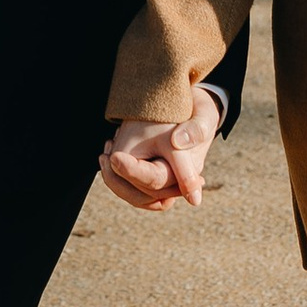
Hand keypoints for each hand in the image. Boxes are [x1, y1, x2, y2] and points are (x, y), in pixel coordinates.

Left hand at [100, 92, 222, 213]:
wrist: (200, 110)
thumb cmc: (201, 113)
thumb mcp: (201, 116)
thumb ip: (195, 130)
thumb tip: (177, 142)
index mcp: (189, 170)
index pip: (156, 180)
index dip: (133, 170)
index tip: (114, 156)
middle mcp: (178, 182)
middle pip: (142, 195)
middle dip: (119, 179)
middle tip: (105, 156)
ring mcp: (166, 182)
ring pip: (136, 196)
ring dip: (117, 178)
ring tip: (106, 154)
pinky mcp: (155, 175)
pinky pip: (134, 188)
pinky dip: (120, 176)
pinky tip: (113, 154)